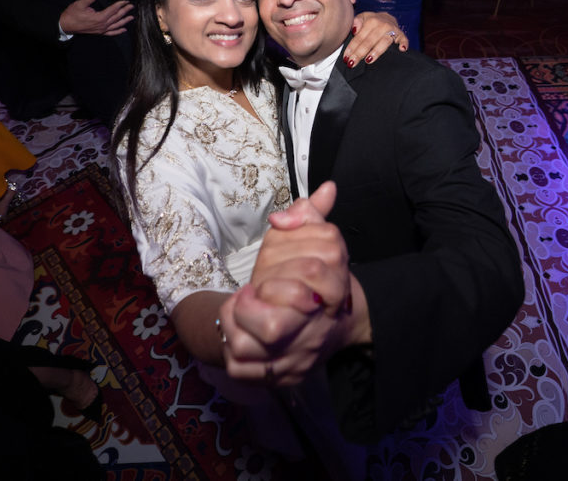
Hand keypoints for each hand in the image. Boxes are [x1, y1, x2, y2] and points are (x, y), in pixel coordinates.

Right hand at [59, 0, 133, 35]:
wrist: (66, 26)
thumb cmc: (72, 15)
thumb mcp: (78, 5)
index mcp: (99, 18)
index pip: (112, 10)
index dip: (120, 4)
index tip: (126, 1)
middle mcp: (102, 25)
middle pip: (116, 17)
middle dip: (125, 11)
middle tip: (131, 6)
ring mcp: (101, 30)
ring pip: (116, 25)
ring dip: (124, 21)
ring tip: (131, 17)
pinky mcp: (99, 32)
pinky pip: (111, 33)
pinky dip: (118, 31)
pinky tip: (124, 30)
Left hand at [219, 182, 351, 385]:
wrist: (331, 329)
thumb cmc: (315, 281)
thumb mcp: (317, 244)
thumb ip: (314, 216)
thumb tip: (324, 189)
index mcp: (333, 292)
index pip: (309, 274)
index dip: (279, 271)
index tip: (264, 276)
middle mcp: (318, 329)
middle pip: (275, 324)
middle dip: (252, 304)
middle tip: (250, 293)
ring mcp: (299, 357)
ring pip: (259, 347)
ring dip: (238, 324)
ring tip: (240, 310)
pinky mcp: (281, 377)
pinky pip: (246, 368)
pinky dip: (233, 349)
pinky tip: (237, 334)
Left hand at [343, 11, 406, 66]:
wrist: (387, 18)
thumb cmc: (372, 21)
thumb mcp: (362, 17)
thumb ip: (356, 22)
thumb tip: (354, 30)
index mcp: (371, 21)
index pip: (359, 37)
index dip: (352, 48)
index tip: (346, 58)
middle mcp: (382, 25)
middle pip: (369, 42)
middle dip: (359, 53)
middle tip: (352, 63)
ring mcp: (393, 30)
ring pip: (384, 42)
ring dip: (376, 52)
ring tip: (368, 60)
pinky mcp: (402, 35)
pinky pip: (404, 40)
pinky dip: (403, 44)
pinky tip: (401, 49)